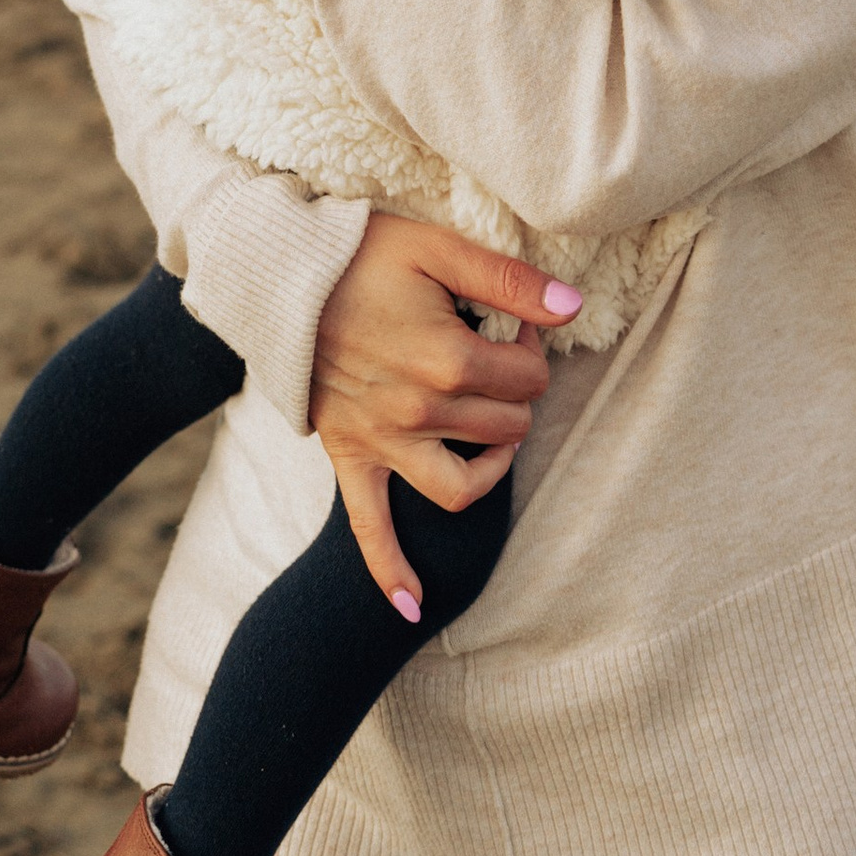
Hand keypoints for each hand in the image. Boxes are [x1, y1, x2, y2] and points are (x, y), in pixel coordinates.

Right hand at [310, 212, 582, 610]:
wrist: (281, 275)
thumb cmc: (363, 254)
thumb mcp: (441, 249)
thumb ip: (511, 282)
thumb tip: (573, 306)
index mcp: (447, 361)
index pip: (527, 376)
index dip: (533, 348)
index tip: (516, 324)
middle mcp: (418, 412)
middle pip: (505, 425)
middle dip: (518, 392)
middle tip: (504, 356)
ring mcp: (382, 442)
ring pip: (460, 486)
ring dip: (490, 468)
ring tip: (494, 435)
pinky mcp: (349, 458)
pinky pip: (370, 529)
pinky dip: (390, 572)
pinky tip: (413, 607)